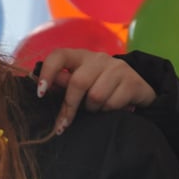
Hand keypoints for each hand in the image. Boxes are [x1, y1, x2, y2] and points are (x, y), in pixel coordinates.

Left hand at [36, 48, 156, 134]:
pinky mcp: (132, 81)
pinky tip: (110, 109)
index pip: (59, 55)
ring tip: (95, 108)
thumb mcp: (80, 83)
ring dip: (92, 109)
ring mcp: (117, 67)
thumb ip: (63, 84)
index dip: (48, 72)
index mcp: (80, 56)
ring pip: (95, 96)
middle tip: (64, 123)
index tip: (41, 93)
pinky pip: (112, 103)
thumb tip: (43, 90)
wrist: (137, 88)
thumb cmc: (99, 86)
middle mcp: (98, 58)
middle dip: (70, 106)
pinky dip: (107, 111)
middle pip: (78, 82)